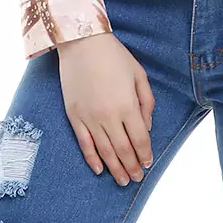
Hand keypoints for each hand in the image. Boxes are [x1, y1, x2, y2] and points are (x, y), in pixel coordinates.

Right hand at [57, 32, 154, 185]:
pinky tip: (100, 169)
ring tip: (122, 180)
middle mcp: (109, 116)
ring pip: (105, 151)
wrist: (82, 43)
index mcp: (127, 105)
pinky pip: (84, 144)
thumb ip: (146, 101)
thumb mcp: (138, 74)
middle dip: (131, 166)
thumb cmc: (114, 55)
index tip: (147, 163)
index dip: (144, 154)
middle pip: (123, 150)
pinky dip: (92, 159)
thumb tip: (147, 126)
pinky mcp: (74, 116)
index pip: (140, 138)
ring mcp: (90, 118)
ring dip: (115, 168)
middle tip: (136, 178)